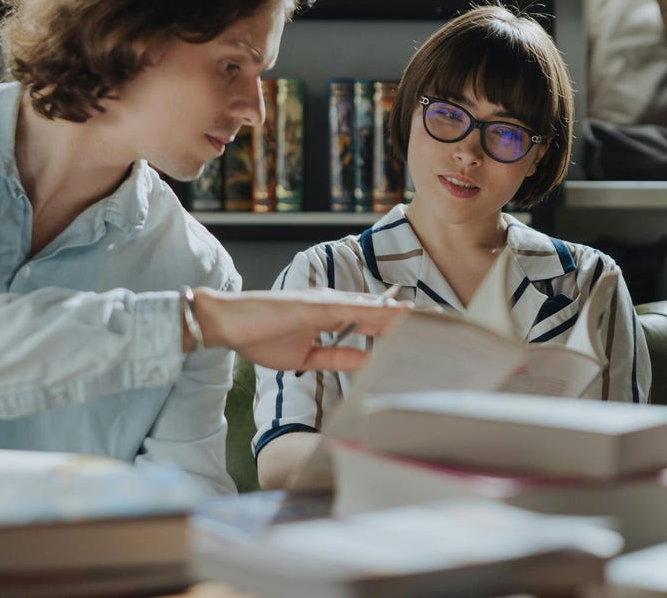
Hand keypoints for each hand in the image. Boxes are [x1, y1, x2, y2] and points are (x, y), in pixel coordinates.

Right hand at [191, 287, 408, 370]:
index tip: (422, 330)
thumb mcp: (307, 357)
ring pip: (371, 306)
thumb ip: (337, 357)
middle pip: (378, 310)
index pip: (371, 321)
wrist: (228, 324)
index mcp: (330, 316)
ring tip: (426, 317)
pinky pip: (352, 308)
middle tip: (438, 320)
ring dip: (398, 312)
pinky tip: (393, 313)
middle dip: (407, 317)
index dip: (397, 324)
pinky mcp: (315, 304)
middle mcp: (332, 304)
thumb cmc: (259, 337)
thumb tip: (365, 363)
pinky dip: (374, 310)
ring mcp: (325, 302)